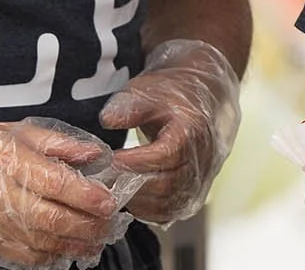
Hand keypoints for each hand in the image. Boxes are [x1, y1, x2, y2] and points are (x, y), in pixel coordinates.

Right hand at [0, 90, 133, 269]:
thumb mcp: (16, 131)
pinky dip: (48, 258)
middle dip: (87, 226)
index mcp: (7, 159)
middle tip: (109, 226)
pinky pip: (22, 256)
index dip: (86, 196)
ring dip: (74, 246)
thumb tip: (96, 155)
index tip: (109, 202)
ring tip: (96, 242)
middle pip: (52, 218)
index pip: (55, 182)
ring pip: (40, 242)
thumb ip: (59, 144)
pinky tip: (65, 252)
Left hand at [104, 39, 241, 226]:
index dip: (136, 162)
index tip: (111, 159)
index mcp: (192, 132)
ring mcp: (200, 183)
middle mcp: (201, 162)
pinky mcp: (193, 198)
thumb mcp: (147, 90)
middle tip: (103, 178)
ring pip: (165, 205)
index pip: (165, 156)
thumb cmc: (171, 97)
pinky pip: (168, 213)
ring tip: (112, 187)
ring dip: (136, 200)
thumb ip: (128, 107)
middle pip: (165, 186)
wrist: (202, 104)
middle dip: (131, 184)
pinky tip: (128, 195)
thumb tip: (107, 121)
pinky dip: (145, 210)